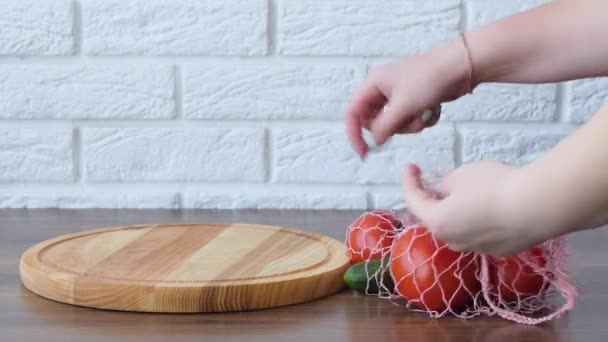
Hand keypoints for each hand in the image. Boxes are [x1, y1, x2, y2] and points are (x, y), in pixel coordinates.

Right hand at [343, 40, 470, 157]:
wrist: (461, 67)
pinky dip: (422, 120)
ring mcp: (400, 97)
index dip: (354, 134)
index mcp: (373, 84)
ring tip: (425, 111)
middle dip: (393, 128)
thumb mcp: (402, 105)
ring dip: (411, 124)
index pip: (353, 113)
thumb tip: (374, 141)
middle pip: (375, 122)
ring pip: (395, 125)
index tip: (364, 152)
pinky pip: (410, 122)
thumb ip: (384, 127)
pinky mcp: (415, 102)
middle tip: (407, 121)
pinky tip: (433, 108)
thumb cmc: (430, 77)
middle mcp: (383, 90)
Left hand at [401, 161, 553, 255]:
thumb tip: (443, 192)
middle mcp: (453, 241)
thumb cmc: (494, 186)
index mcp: (438, 221)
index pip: (413, 201)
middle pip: (435, 219)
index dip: (409, 181)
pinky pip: (481, 234)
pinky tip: (491, 208)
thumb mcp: (462, 175)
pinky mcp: (501, 250)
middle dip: (431, 201)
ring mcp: (478, 249)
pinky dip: (478, 222)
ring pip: (458, 230)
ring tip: (463, 196)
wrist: (538, 206)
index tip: (410, 166)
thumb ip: (445, 184)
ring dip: (455, 214)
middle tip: (432, 182)